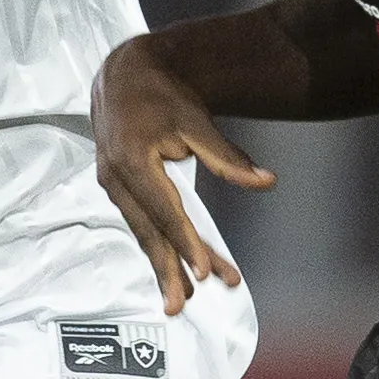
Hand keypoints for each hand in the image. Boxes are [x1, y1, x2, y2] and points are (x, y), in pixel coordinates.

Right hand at [92, 37, 272, 315]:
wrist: (124, 73)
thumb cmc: (162, 94)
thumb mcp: (197, 120)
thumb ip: (228, 158)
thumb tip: (267, 182)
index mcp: (133, 160)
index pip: (165, 211)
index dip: (185, 243)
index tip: (204, 272)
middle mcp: (115, 177)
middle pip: (148, 232)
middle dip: (169, 269)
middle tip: (183, 305)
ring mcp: (111, 184)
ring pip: (142, 232)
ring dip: (163, 265)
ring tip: (180, 299)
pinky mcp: (116, 187)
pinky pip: (138, 223)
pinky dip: (155, 246)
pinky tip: (171, 267)